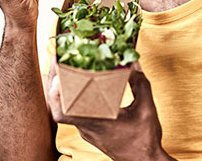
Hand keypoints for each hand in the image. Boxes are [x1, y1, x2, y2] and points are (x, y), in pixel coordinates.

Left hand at [47, 60, 174, 160]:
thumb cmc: (144, 139)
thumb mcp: (146, 108)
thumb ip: (140, 84)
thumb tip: (134, 64)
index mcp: (97, 122)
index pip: (63, 112)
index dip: (55, 93)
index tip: (57, 73)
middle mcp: (87, 128)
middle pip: (60, 106)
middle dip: (56, 83)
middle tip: (59, 62)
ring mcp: (87, 130)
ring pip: (67, 109)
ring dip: (64, 90)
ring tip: (67, 69)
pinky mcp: (91, 131)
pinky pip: (76, 113)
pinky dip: (74, 98)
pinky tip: (81, 85)